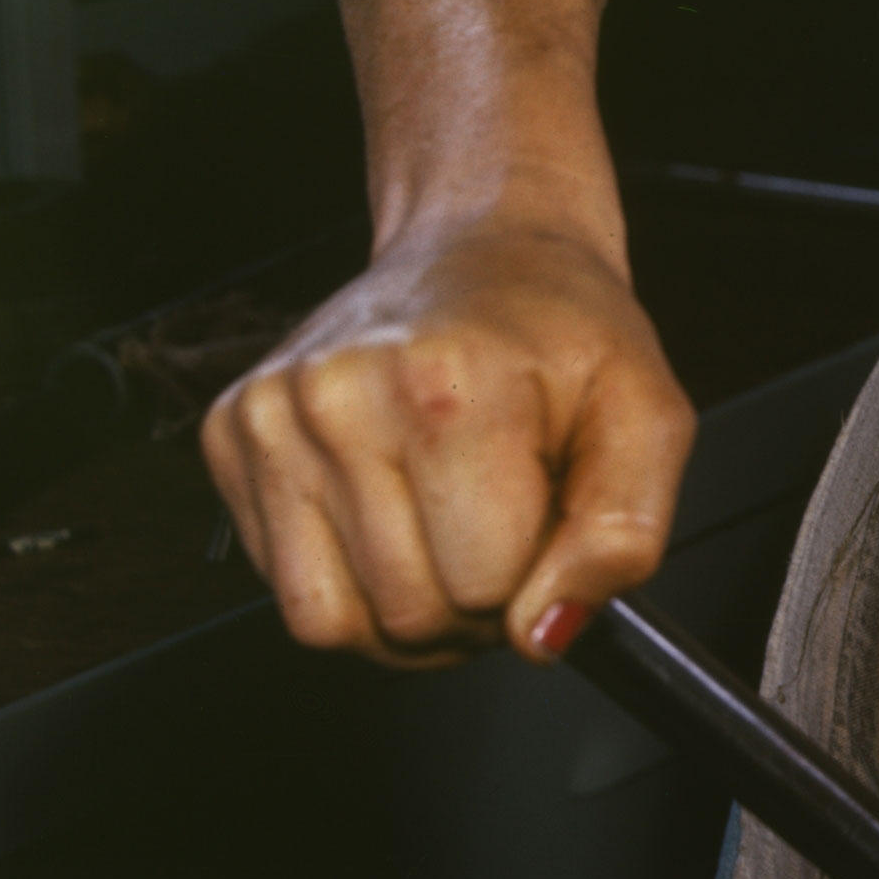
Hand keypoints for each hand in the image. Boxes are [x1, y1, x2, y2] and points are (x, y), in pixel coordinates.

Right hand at [201, 220, 693, 668]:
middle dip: (473, 602)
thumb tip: (546, 632)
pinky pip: (286, 588)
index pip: (487, 587)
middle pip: (408, 614)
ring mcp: (272, 415)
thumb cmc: (563, 329)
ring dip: (405, 609)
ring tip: (450, 530)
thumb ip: (623, 535)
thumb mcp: (647, 416)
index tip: (547, 527)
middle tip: (502, 528)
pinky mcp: (231, 435)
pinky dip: (348, 580)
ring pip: (331, 622)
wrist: (486, 245)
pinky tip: (393, 511)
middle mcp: (341, 396)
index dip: (536, 581)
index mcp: (449, 386)